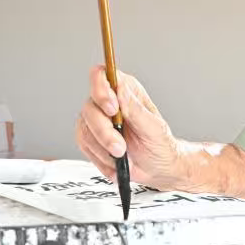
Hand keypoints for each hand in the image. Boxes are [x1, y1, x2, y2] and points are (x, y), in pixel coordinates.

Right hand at [76, 66, 183, 188]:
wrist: (158, 168)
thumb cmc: (160, 144)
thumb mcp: (154, 128)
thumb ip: (136, 110)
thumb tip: (121, 91)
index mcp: (126, 90)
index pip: (102, 76)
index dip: (101, 89)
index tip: (112, 109)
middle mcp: (108, 102)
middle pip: (90, 107)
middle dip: (104, 131)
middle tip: (120, 148)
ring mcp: (96, 120)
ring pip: (85, 129)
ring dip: (103, 148)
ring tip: (122, 157)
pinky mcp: (89, 137)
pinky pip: (84, 145)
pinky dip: (100, 158)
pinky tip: (114, 163)